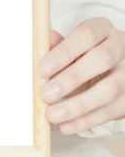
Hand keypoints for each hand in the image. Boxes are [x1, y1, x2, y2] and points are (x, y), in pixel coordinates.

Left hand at [39, 18, 124, 134]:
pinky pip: (110, 111)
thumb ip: (56, 46)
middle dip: (72, 78)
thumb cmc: (85, 57)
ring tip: (53, 114)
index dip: (65, 51)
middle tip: (47, 94)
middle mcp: (120, 48)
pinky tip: (66, 126)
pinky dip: (86, 121)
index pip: (87, 34)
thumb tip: (40, 43)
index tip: (43, 68)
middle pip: (102, 59)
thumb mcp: (71, 48)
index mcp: (103, 30)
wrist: (110, 71)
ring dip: (78, 105)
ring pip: (109, 89)